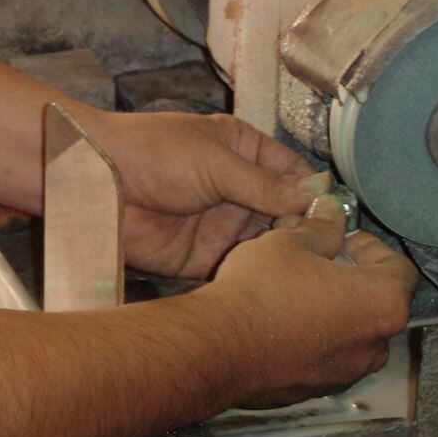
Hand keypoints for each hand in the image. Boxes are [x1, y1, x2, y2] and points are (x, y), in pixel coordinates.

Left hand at [90, 110, 330, 278]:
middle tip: (328, 252)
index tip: (341, 219)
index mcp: (243, 151)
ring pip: (267, 246)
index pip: (294, 174)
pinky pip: (239, 270)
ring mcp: (221, 224)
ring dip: (283, 257)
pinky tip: (274, 285)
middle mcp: (237, 189)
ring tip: (308, 271)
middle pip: (286, 215)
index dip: (317, 195)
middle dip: (305, 232)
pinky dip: (256, 278)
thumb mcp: (216, 161)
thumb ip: (266, 185)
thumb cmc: (148, 151)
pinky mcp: (203, 257)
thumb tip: (316, 197)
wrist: (96, 181)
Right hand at [194, 195, 418, 409]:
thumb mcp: (290, 241)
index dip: (369, 246)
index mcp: (381, 304)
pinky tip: (278, 319)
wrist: (220, 347)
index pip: (399, 268)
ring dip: (330, 309)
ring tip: (292, 288)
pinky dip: (311, 336)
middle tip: (314, 259)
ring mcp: (346, 373)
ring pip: (349, 331)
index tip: (341, 238)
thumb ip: (320, 228)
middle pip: (375, 302)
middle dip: (348, 278)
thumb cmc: (261, 291)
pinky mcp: (317, 389)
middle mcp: (373, 345)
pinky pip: (324, 355)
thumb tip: (330, 212)